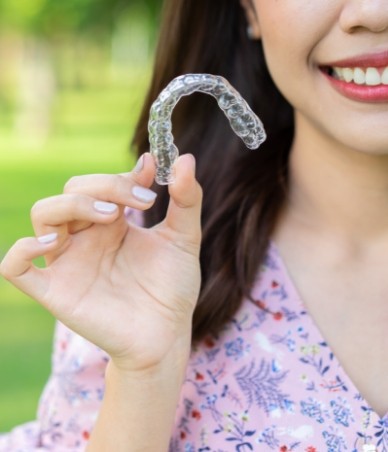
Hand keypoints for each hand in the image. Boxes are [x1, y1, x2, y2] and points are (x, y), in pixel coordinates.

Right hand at [0, 153, 201, 371]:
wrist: (167, 335)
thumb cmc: (172, 288)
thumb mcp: (184, 239)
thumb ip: (186, 199)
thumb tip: (184, 157)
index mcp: (112, 223)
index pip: (101, 183)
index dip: (123, 176)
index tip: (152, 176)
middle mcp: (86, 237)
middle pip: (72, 191)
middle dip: (105, 187)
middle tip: (142, 203)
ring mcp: (69, 262)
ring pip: (43, 214)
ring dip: (71, 205)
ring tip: (108, 216)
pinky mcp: (56, 291)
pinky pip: (16, 268)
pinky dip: (22, 250)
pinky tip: (52, 242)